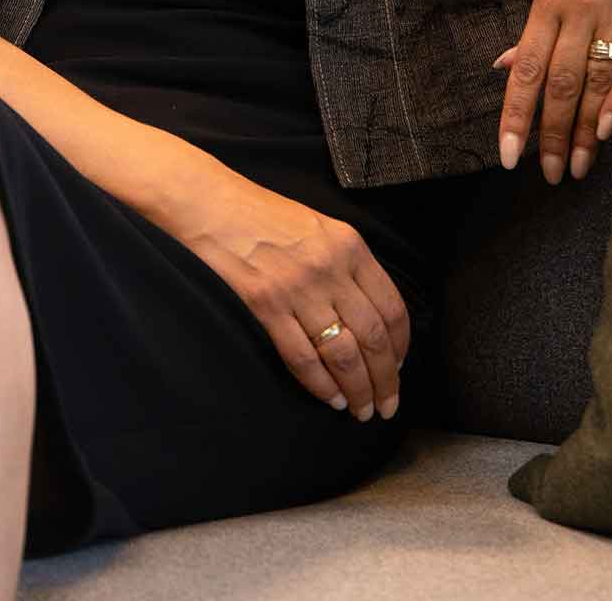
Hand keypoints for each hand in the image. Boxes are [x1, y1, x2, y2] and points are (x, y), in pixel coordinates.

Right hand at [172, 164, 408, 421]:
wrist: (209, 202)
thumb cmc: (261, 213)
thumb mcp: (318, 226)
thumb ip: (346, 264)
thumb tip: (369, 316)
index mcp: (349, 246)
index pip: (392, 308)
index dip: (401, 348)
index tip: (399, 370)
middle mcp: (330, 268)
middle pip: (373, 338)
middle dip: (385, 382)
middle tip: (386, 406)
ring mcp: (297, 288)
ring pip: (343, 355)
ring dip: (357, 391)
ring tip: (360, 409)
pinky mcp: (266, 304)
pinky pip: (302, 357)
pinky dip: (320, 385)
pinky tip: (328, 398)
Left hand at [492, 0, 611, 183]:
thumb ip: (536, 23)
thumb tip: (507, 66)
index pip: (526, 71)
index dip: (516, 116)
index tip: (507, 156)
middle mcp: (578, 6)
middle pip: (559, 85)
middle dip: (550, 136)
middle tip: (549, 176)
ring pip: (595, 80)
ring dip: (583, 130)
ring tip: (579, 168)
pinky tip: (610, 129)